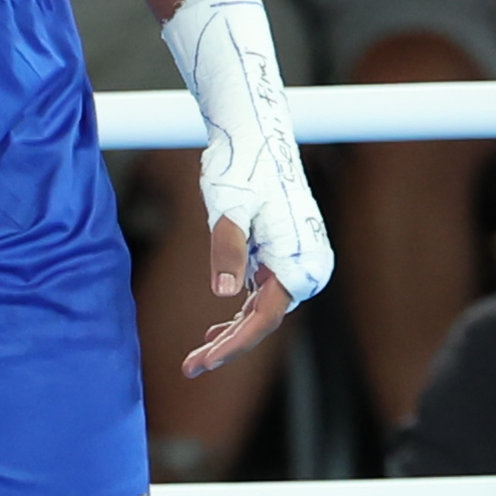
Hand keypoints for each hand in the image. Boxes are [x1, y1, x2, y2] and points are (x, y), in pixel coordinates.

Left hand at [161, 0, 334, 378]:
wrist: (253, 127)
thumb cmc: (241, 163)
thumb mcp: (227, 205)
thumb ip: (226, 248)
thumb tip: (224, 294)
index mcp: (298, 259)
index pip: (263, 318)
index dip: (232, 345)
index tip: (203, 362)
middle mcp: (305, 264)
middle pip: (264, 320)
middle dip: (229, 346)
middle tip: (190, 368)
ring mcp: (295, 258)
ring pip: (262, 309)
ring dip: (231, 333)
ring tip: (196, 356)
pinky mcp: (282, 252)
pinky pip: (262, 293)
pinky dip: (238, 311)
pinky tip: (216, 327)